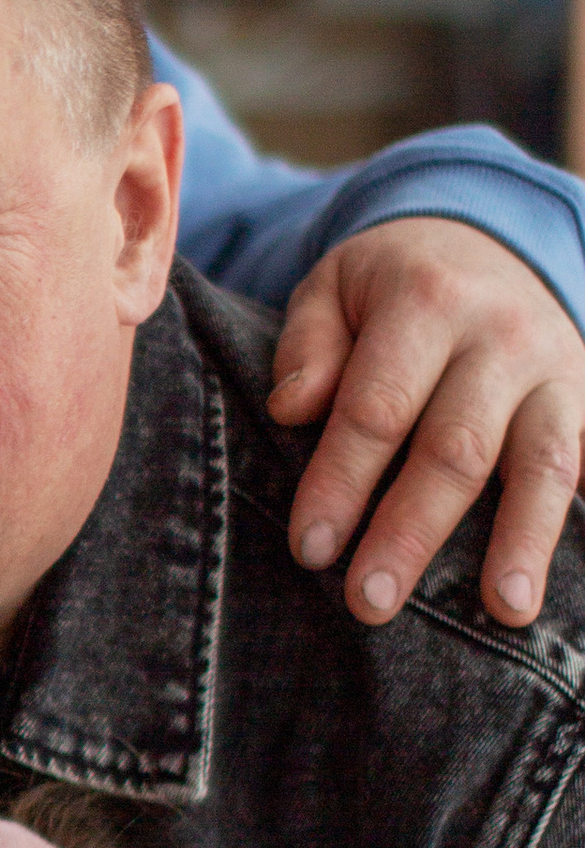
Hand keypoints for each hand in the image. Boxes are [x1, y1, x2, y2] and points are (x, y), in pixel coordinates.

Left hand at [270, 221, 583, 628]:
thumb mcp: (334, 285)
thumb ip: (309, 343)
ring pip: (544, 464)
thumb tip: (292, 408)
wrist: (493, 238)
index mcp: (427, 299)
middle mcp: (502, 335)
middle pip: (456, 449)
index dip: (341, 482)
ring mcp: (559, 369)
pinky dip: (575, 521)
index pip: (377, 408)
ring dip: (522, 540)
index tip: (310, 548)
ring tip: (506, 609)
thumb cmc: (393, 283)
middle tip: (370, 603)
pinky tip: (551, 579)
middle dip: (411, 533)